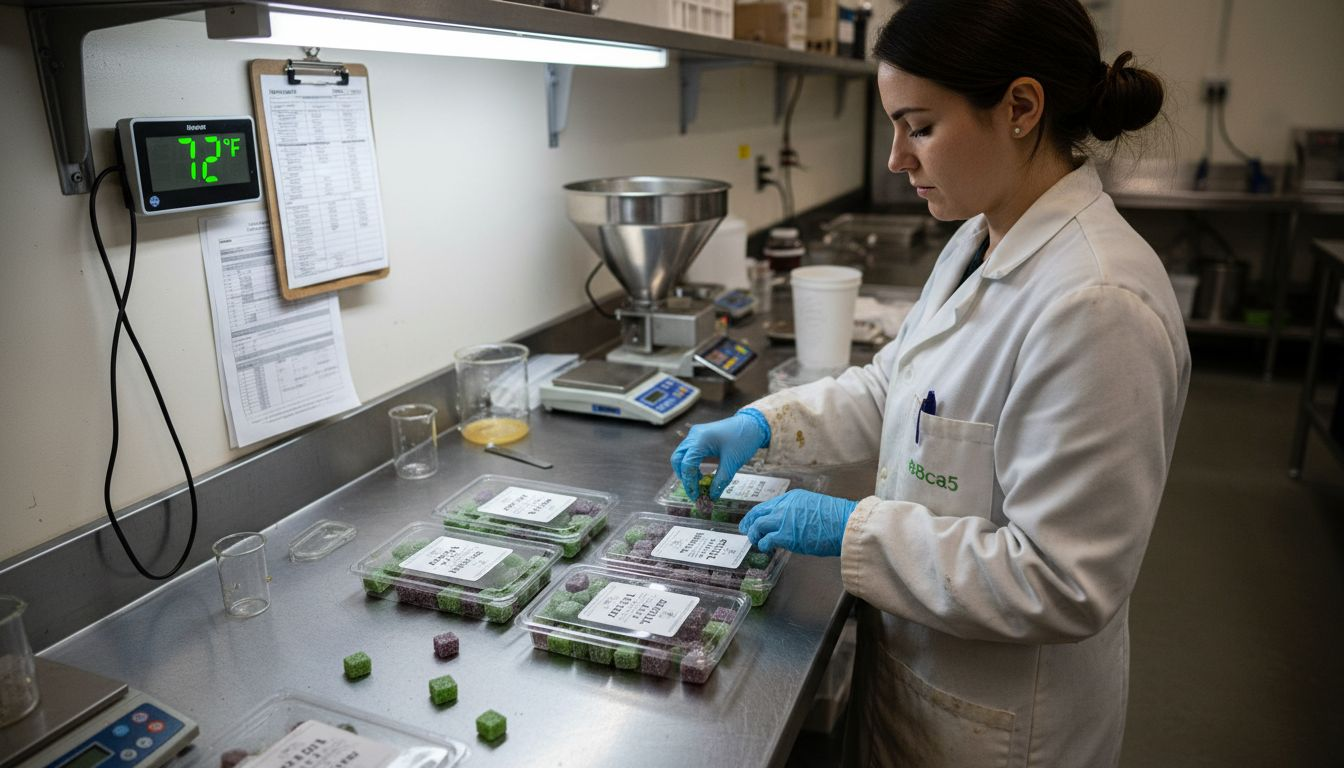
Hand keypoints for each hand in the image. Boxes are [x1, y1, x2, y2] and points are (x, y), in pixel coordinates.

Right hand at [670, 411, 769, 498]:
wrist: (752, 424)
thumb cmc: (743, 440)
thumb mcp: (732, 463)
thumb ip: (720, 481)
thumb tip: (711, 498)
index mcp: (700, 440)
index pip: (687, 465)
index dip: (689, 483)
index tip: (696, 497)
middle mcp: (694, 435)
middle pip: (677, 459)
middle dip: (684, 477)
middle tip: (694, 491)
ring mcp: (695, 434)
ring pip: (681, 455)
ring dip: (686, 471)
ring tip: (699, 484)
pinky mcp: (699, 436)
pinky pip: (688, 452)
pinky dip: (691, 464)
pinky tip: (701, 474)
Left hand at [739, 490, 856, 556]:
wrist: (844, 523)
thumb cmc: (836, 519)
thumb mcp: (814, 507)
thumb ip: (799, 513)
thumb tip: (792, 524)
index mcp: (792, 497)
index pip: (769, 504)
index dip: (757, 513)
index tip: (752, 519)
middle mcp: (785, 506)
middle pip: (759, 513)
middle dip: (749, 522)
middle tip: (745, 529)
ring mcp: (784, 519)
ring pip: (758, 525)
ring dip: (755, 534)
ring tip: (755, 541)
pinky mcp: (785, 535)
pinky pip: (767, 539)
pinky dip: (763, 544)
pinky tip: (765, 548)